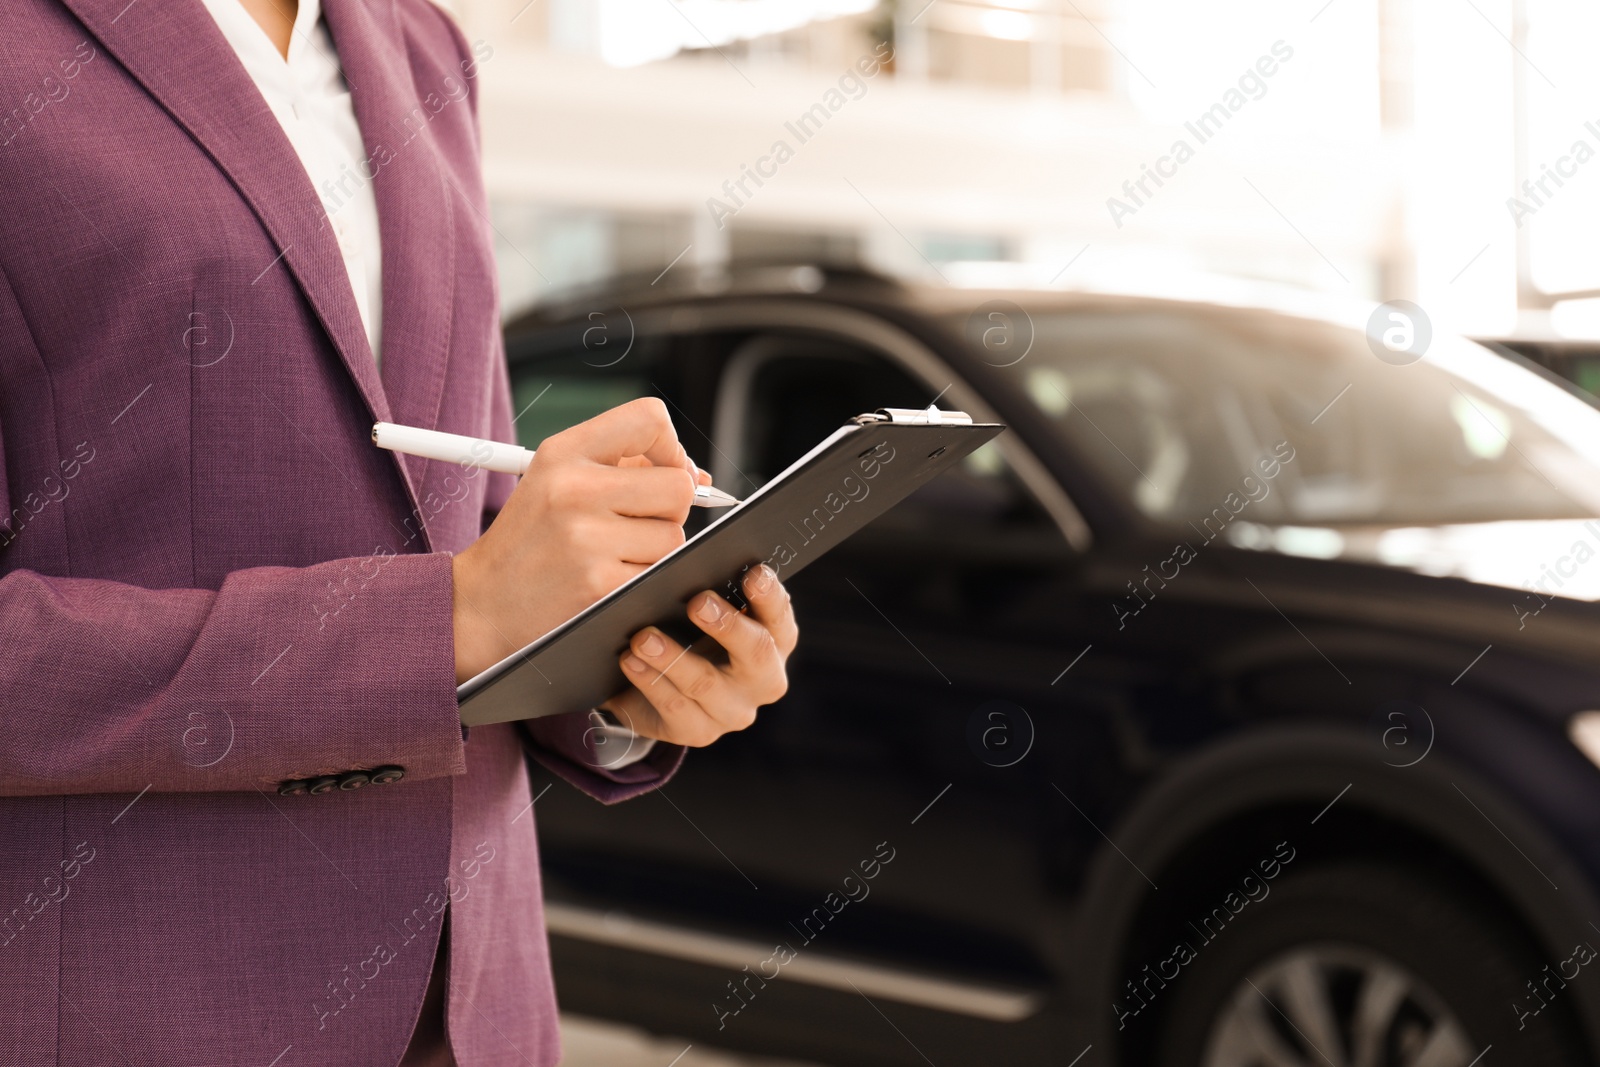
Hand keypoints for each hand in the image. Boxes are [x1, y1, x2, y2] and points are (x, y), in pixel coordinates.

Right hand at [451, 398, 702, 682]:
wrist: (481, 603)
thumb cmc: (528, 541)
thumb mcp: (556, 481)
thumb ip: (625, 466)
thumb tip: (697, 475)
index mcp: (562, 452)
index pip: (650, 419)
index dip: (670, 448)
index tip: (661, 471)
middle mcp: (573, 488)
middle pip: (678, 486)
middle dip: (667, 510)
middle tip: (631, 525)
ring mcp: (586, 537)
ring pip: (674, 536)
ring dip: (653, 551)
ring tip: (609, 555)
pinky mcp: (599, 583)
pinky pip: (658, 573)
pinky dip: (641, 580)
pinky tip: (605, 579)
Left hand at [600, 564, 796, 746]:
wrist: (659, 685)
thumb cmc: (690, 631)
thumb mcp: (706, 612)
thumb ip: (714, 593)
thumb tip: (693, 568)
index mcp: (775, 641)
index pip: (782, 618)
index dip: (770, 596)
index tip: (753, 572)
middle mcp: (764, 681)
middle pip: (756, 653)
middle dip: (728, 626)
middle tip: (698, 602)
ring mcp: (733, 711)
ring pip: (706, 684)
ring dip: (673, 657)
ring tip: (643, 637)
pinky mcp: (699, 732)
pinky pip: (674, 708)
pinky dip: (650, 682)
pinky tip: (630, 661)